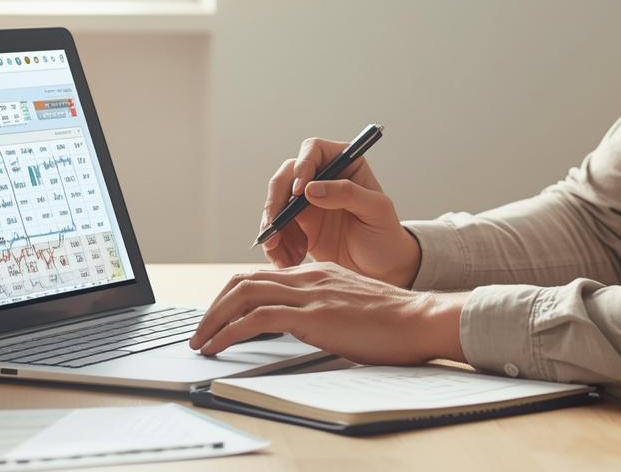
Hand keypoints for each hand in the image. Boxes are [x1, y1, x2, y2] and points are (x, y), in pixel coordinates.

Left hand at [188, 262, 466, 363]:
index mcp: (317, 273)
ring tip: (200, 342)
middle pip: (243, 281)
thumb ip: (325, 306)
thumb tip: (302, 324)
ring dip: (213, 319)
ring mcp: (309, 294)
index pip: (261, 276)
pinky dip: (229, 332)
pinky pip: (256, 319)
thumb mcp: (351, 305)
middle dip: (214, 306)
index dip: (232, 296)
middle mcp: (308, 277)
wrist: (420, 319)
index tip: (219, 318)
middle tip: (200, 331)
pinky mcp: (312, 316)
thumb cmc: (394, 321)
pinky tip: (218, 347)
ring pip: (243, 295)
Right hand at [260, 137, 421, 287]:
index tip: (299, 192)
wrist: (382, 267)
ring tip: (286, 256)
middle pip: (286, 176)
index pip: (313, 150)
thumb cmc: (385, 233)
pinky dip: (277, 246)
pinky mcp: (299, 226)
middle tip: (274, 225)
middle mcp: (322, 177)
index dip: (302, 166)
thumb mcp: (376, 211)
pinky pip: (277, 230)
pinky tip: (290, 261)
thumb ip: (348, 194)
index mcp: (344, 164)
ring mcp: (307, 202)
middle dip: (276, 201)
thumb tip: (311, 189)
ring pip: (276, 204)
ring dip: (274, 229)